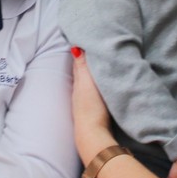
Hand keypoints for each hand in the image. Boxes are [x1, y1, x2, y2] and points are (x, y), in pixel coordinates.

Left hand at [70, 47, 115, 163]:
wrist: (93, 135)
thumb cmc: (91, 108)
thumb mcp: (87, 83)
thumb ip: (83, 66)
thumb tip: (75, 48)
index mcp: (79, 84)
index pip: (78, 64)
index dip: (81, 53)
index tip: (86, 42)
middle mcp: (79, 93)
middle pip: (82, 74)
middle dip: (86, 62)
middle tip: (94, 50)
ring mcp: (85, 104)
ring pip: (87, 85)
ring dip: (92, 75)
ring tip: (99, 66)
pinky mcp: (93, 113)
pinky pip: (94, 94)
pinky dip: (96, 87)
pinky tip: (101, 88)